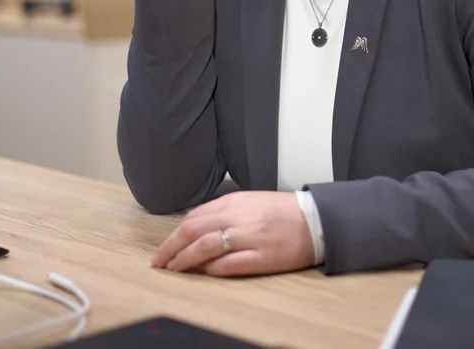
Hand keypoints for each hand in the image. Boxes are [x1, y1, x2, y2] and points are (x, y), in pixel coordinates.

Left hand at [151, 191, 315, 276]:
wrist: (314, 220)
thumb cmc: (280, 212)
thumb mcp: (249, 202)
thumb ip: (222, 211)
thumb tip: (194, 229)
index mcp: (235, 201)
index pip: (194, 217)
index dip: (174, 234)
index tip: (164, 247)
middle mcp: (239, 217)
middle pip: (194, 230)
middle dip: (171, 247)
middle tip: (159, 261)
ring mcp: (250, 237)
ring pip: (206, 246)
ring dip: (184, 259)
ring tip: (173, 268)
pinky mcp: (262, 257)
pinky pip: (229, 264)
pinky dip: (211, 269)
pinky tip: (202, 272)